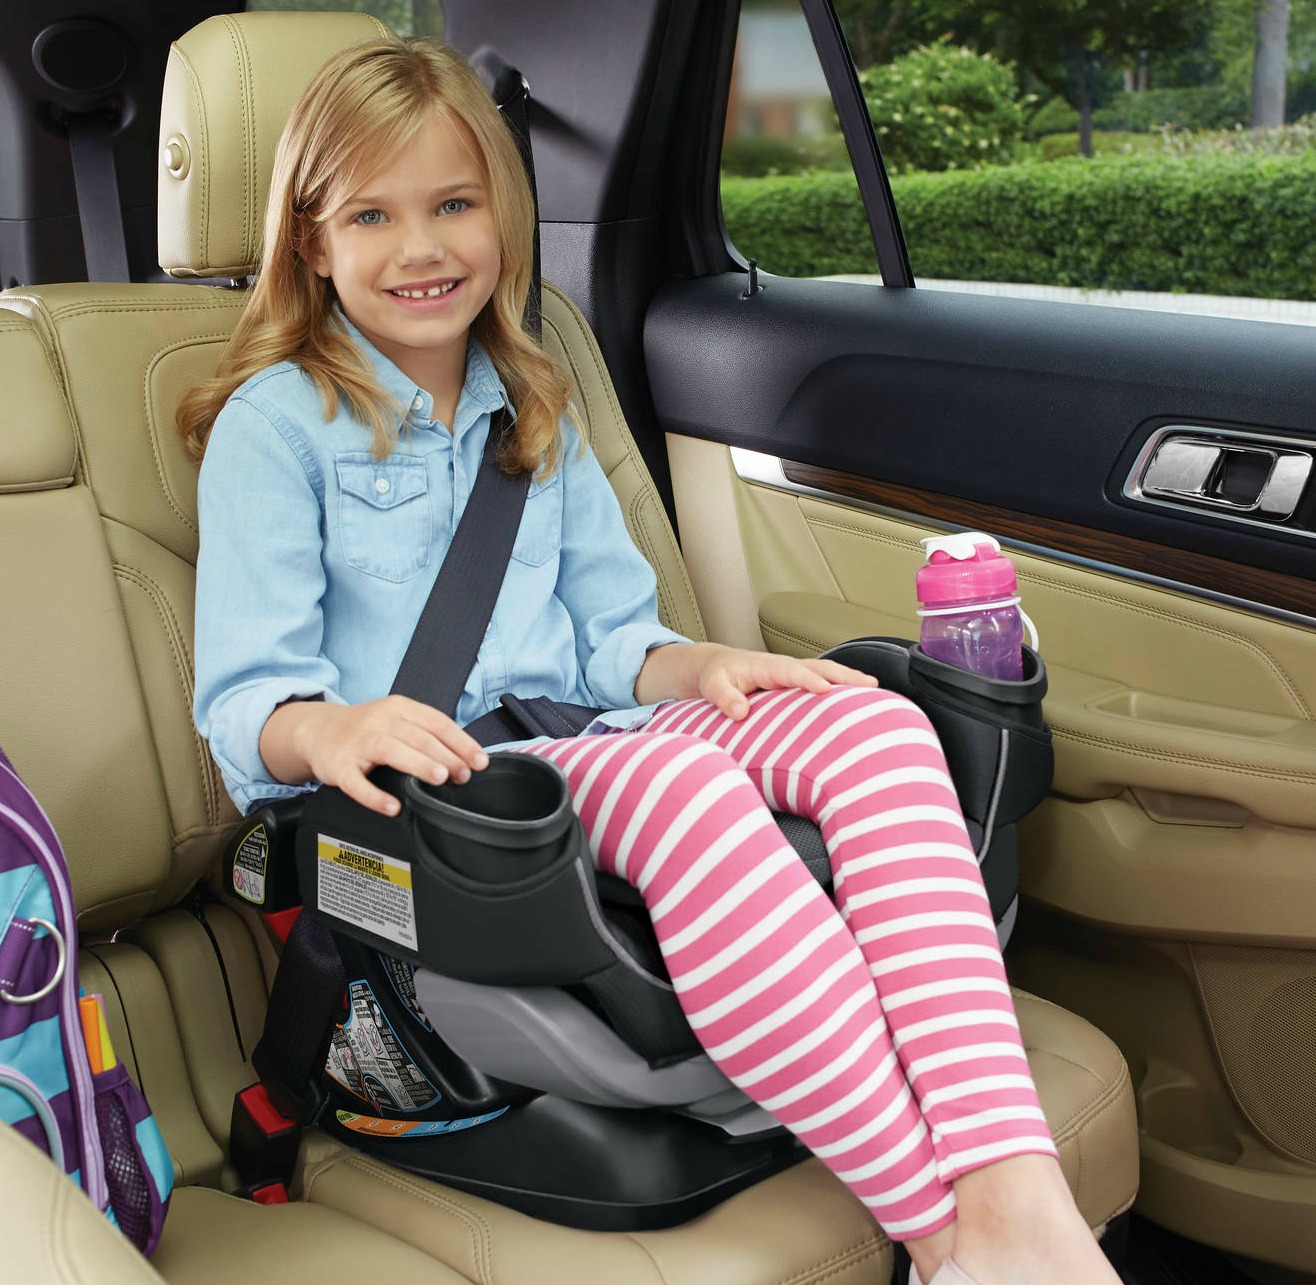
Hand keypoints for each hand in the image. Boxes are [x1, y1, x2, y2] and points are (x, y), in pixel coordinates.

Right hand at [260, 694, 488, 815]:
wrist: (316, 730)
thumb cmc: (365, 729)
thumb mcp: (396, 720)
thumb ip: (426, 734)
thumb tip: (465, 759)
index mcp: (399, 708)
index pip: (437, 722)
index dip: (461, 742)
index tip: (479, 761)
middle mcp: (379, 721)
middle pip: (418, 737)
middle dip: (445, 756)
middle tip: (463, 775)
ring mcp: (357, 742)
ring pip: (391, 751)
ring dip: (418, 764)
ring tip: (439, 778)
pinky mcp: (339, 766)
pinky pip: (357, 783)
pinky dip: (375, 796)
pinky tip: (392, 807)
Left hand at [636, 642, 878, 720]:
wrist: (717, 667)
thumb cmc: (716, 677)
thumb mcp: (712, 686)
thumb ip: (724, 697)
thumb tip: (740, 711)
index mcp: (766, 666)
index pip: (791, 671)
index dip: (808, 679)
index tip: (826, 689)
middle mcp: (786, 666)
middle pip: (820, 667)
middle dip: (844, 676)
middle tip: (870, 686)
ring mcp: (795, 673)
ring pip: (828, 673)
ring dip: (850, 681)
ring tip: (876, 692)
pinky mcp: (799, 683)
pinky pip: (825, 682)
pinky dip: (844, 688)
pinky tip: (862, 701)